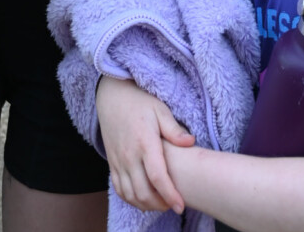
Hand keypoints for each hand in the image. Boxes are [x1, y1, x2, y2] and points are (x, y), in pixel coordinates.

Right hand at [96, 77, 193, 213]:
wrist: (112, 96)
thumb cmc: (140, 102)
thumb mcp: (160, 110)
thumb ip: (174, 129)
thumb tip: (191, 142)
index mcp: (145, 142)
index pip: (157, 177)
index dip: (170, 195)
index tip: (180, 206)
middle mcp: (129, 156)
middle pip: (144, 192)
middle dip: (160, 205)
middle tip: (173, 204)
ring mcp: (118, 161)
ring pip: (130, 195)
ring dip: (146, 205)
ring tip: (161, 203)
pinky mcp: (112, 163)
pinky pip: (119, 189)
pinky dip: (131, 199)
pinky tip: (143, 198)